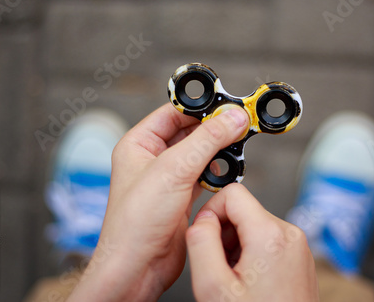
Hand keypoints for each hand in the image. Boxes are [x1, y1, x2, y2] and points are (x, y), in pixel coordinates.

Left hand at [67, 103, 248, 301]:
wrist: (137, 267)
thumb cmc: (135, 223)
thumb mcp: (174, 171)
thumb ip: (207, 141)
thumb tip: (232, 118)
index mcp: (139, 144)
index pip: (172, 112)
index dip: (199, 106)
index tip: (226, 105)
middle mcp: (152, 159)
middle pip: (190, 132)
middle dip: (214, 129)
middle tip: (238, 125)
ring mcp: (168, 179)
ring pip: (199, 154)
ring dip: (218, 150)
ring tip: (236, 147)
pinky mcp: (182, 196)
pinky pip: (205, 175)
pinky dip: (219, 172)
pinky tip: (227, 172)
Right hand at [186, 184, 318, 301]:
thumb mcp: (212, 286)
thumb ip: (200, 242)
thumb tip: (202, 218)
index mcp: (271, 235)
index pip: (232, 192)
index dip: (211, 211)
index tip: (204, 237)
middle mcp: (290, 234)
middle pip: (243, 209)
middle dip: (223, 233)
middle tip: (219, 268)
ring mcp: (298, 246)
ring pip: (253, 224)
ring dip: (236, 246)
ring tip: (235, 279)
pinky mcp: (299, 257)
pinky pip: (267, 239)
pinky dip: (251, 254)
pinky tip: (249, 282)